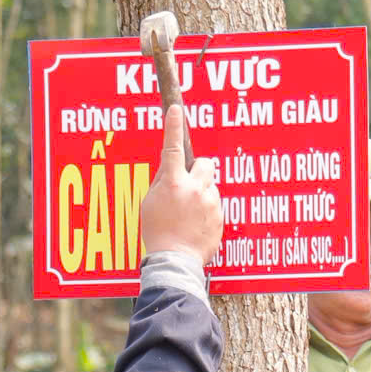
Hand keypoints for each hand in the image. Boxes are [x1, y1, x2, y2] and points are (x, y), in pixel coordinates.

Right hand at [137, 102, 223, 265]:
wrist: (175, 262)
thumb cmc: (158, 233)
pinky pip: (216, 206)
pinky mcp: (220, 217)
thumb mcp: (150, 203)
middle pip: (205, 164)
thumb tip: (171, 169)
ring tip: (188, 216)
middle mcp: (195, 189)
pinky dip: (207, 212)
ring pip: (211, 187)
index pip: (173, 147)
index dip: (173, 126)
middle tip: (188, 185)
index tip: (175, 109)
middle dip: (199, 170)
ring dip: (202, 194)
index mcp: (173, 183)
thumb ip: (162, 182)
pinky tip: (196, 226)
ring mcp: (210, 203)